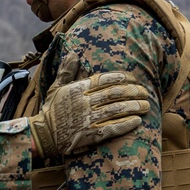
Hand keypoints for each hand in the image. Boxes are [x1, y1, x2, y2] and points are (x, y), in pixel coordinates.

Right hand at [30, 54, 149, 158]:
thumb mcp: (55, 88)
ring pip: (116, 110)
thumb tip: (73, 54)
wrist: (42, 135)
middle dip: (133, 92)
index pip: (104, 79)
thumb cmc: (51, 110)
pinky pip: (112, 128)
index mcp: (77, 89)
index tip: (133, 79)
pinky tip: (137, 121)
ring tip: (147, 105)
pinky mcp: (90, 135)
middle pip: (114, 94)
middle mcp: (83, 102)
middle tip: (145, 92)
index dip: (121, 78)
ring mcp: (87, 119)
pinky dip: (126, 124)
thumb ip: (66, 71)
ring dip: (134, 107)